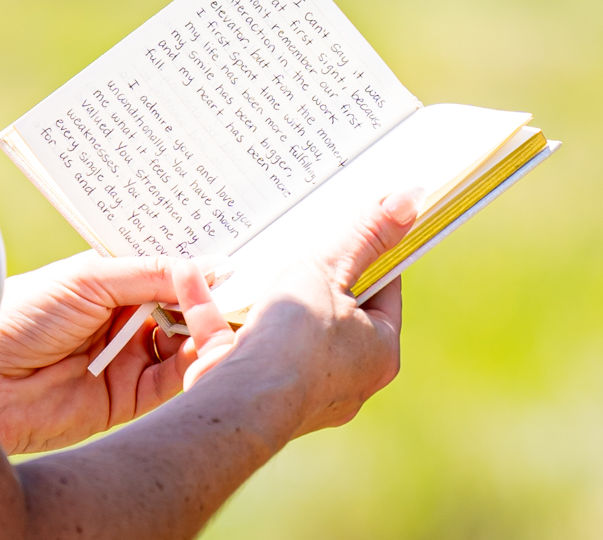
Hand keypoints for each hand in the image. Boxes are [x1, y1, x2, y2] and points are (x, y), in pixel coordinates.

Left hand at [0, 252, 221, 453]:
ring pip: (184, 346)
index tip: (234, 259)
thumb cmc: (23, 315)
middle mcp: (122, 322)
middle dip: (208, 300)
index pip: (166, 274)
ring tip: (223, 316)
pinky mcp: (128, 400)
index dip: (197, 269)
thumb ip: (152, 273)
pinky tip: (206, 346)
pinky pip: (173, 382)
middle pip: (181, 310)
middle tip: (241, 288)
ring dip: (206, 332)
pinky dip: (195, 366)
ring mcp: (126, 360)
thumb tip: (210, 266)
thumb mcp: (90, 278)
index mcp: (110, 284)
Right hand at [179, 190, 416, 441]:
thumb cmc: (298, 341)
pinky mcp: (248, 392)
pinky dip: (212, 311)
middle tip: (299, 236)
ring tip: (248, 256)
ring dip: (261, 295)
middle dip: (312, 275)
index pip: (384, 291)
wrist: (242, 405)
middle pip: (333, 312)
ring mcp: (296, 392)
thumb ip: (366, 234)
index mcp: (379, 353)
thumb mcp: (333, 269)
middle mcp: (345, 381)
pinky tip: (191, 275)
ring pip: (281, 332)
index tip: (354, 225)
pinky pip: (231, 342)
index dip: (370, 254)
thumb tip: (411, 197)